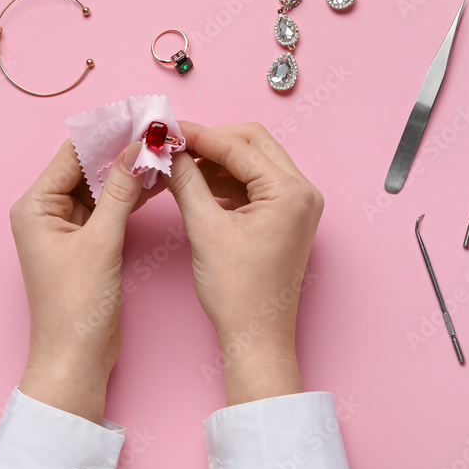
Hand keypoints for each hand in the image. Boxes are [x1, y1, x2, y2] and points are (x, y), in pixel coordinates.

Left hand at [12, 139, 161, 423]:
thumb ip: (121, 191)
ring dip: (130, 169)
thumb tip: (139, 146)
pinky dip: (131, 193)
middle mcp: (46, 210)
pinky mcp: (87, 241)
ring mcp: (67, 226)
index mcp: (35, 205)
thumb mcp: (102, 242)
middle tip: (159, 129)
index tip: (142, 114)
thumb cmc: (76, 307)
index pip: (74, 152)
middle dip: (123, 148)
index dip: (109, 132)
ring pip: (102, 184)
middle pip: (88, 164)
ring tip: (165, 148)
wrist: (76, 359)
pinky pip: (109, 205)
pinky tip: (158, 179)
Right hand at [166, 122, 323, 405]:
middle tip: (174, 147)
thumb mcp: (205, 229)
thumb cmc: (239, 293)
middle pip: (252, 144)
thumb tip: (169, 150)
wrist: (256, 337)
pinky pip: (254, 183)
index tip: (167, 131)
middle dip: (211, 142)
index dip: (199, 135)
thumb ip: (186, 181)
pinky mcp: (285, 217)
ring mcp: (297, 204)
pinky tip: (198, 187)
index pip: (240, 145)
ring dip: (217, 161)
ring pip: (253, 161)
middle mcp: (302, 192)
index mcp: (290, 192)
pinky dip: (226, 180)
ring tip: (180, 168)